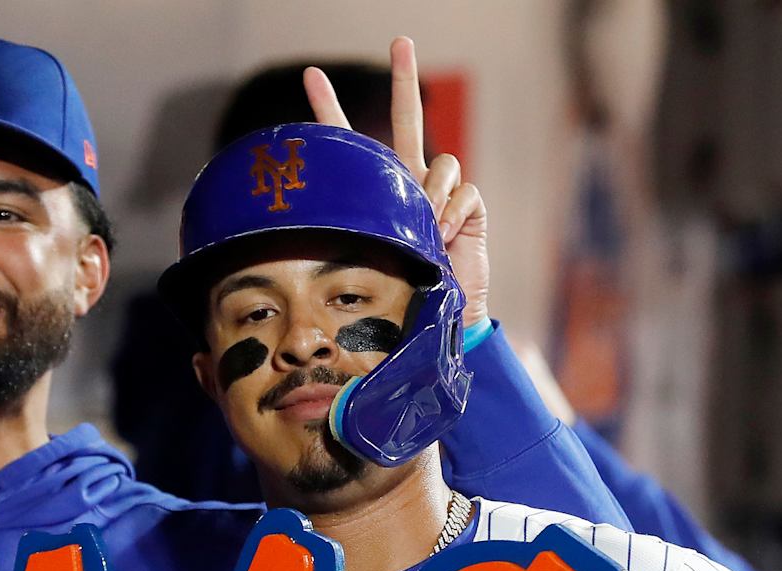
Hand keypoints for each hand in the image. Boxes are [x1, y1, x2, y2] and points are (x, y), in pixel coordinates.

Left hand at [304, 36, 489, 325]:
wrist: (440, 319)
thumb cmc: (398, 295)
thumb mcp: (367, 258)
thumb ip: (358, 230)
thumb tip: (357, 210)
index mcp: (378, 192)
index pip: (351, 146)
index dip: (331, 113)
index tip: (311, 76)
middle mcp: (411, 182)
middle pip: (409, 119)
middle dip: (405, 79)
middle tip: (399, 40)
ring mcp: (442, 192)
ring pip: (440, 161)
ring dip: (430, 193)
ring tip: (424, 228)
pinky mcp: (469, 206)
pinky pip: (462, 189)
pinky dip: (451, 210)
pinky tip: (444, 235)